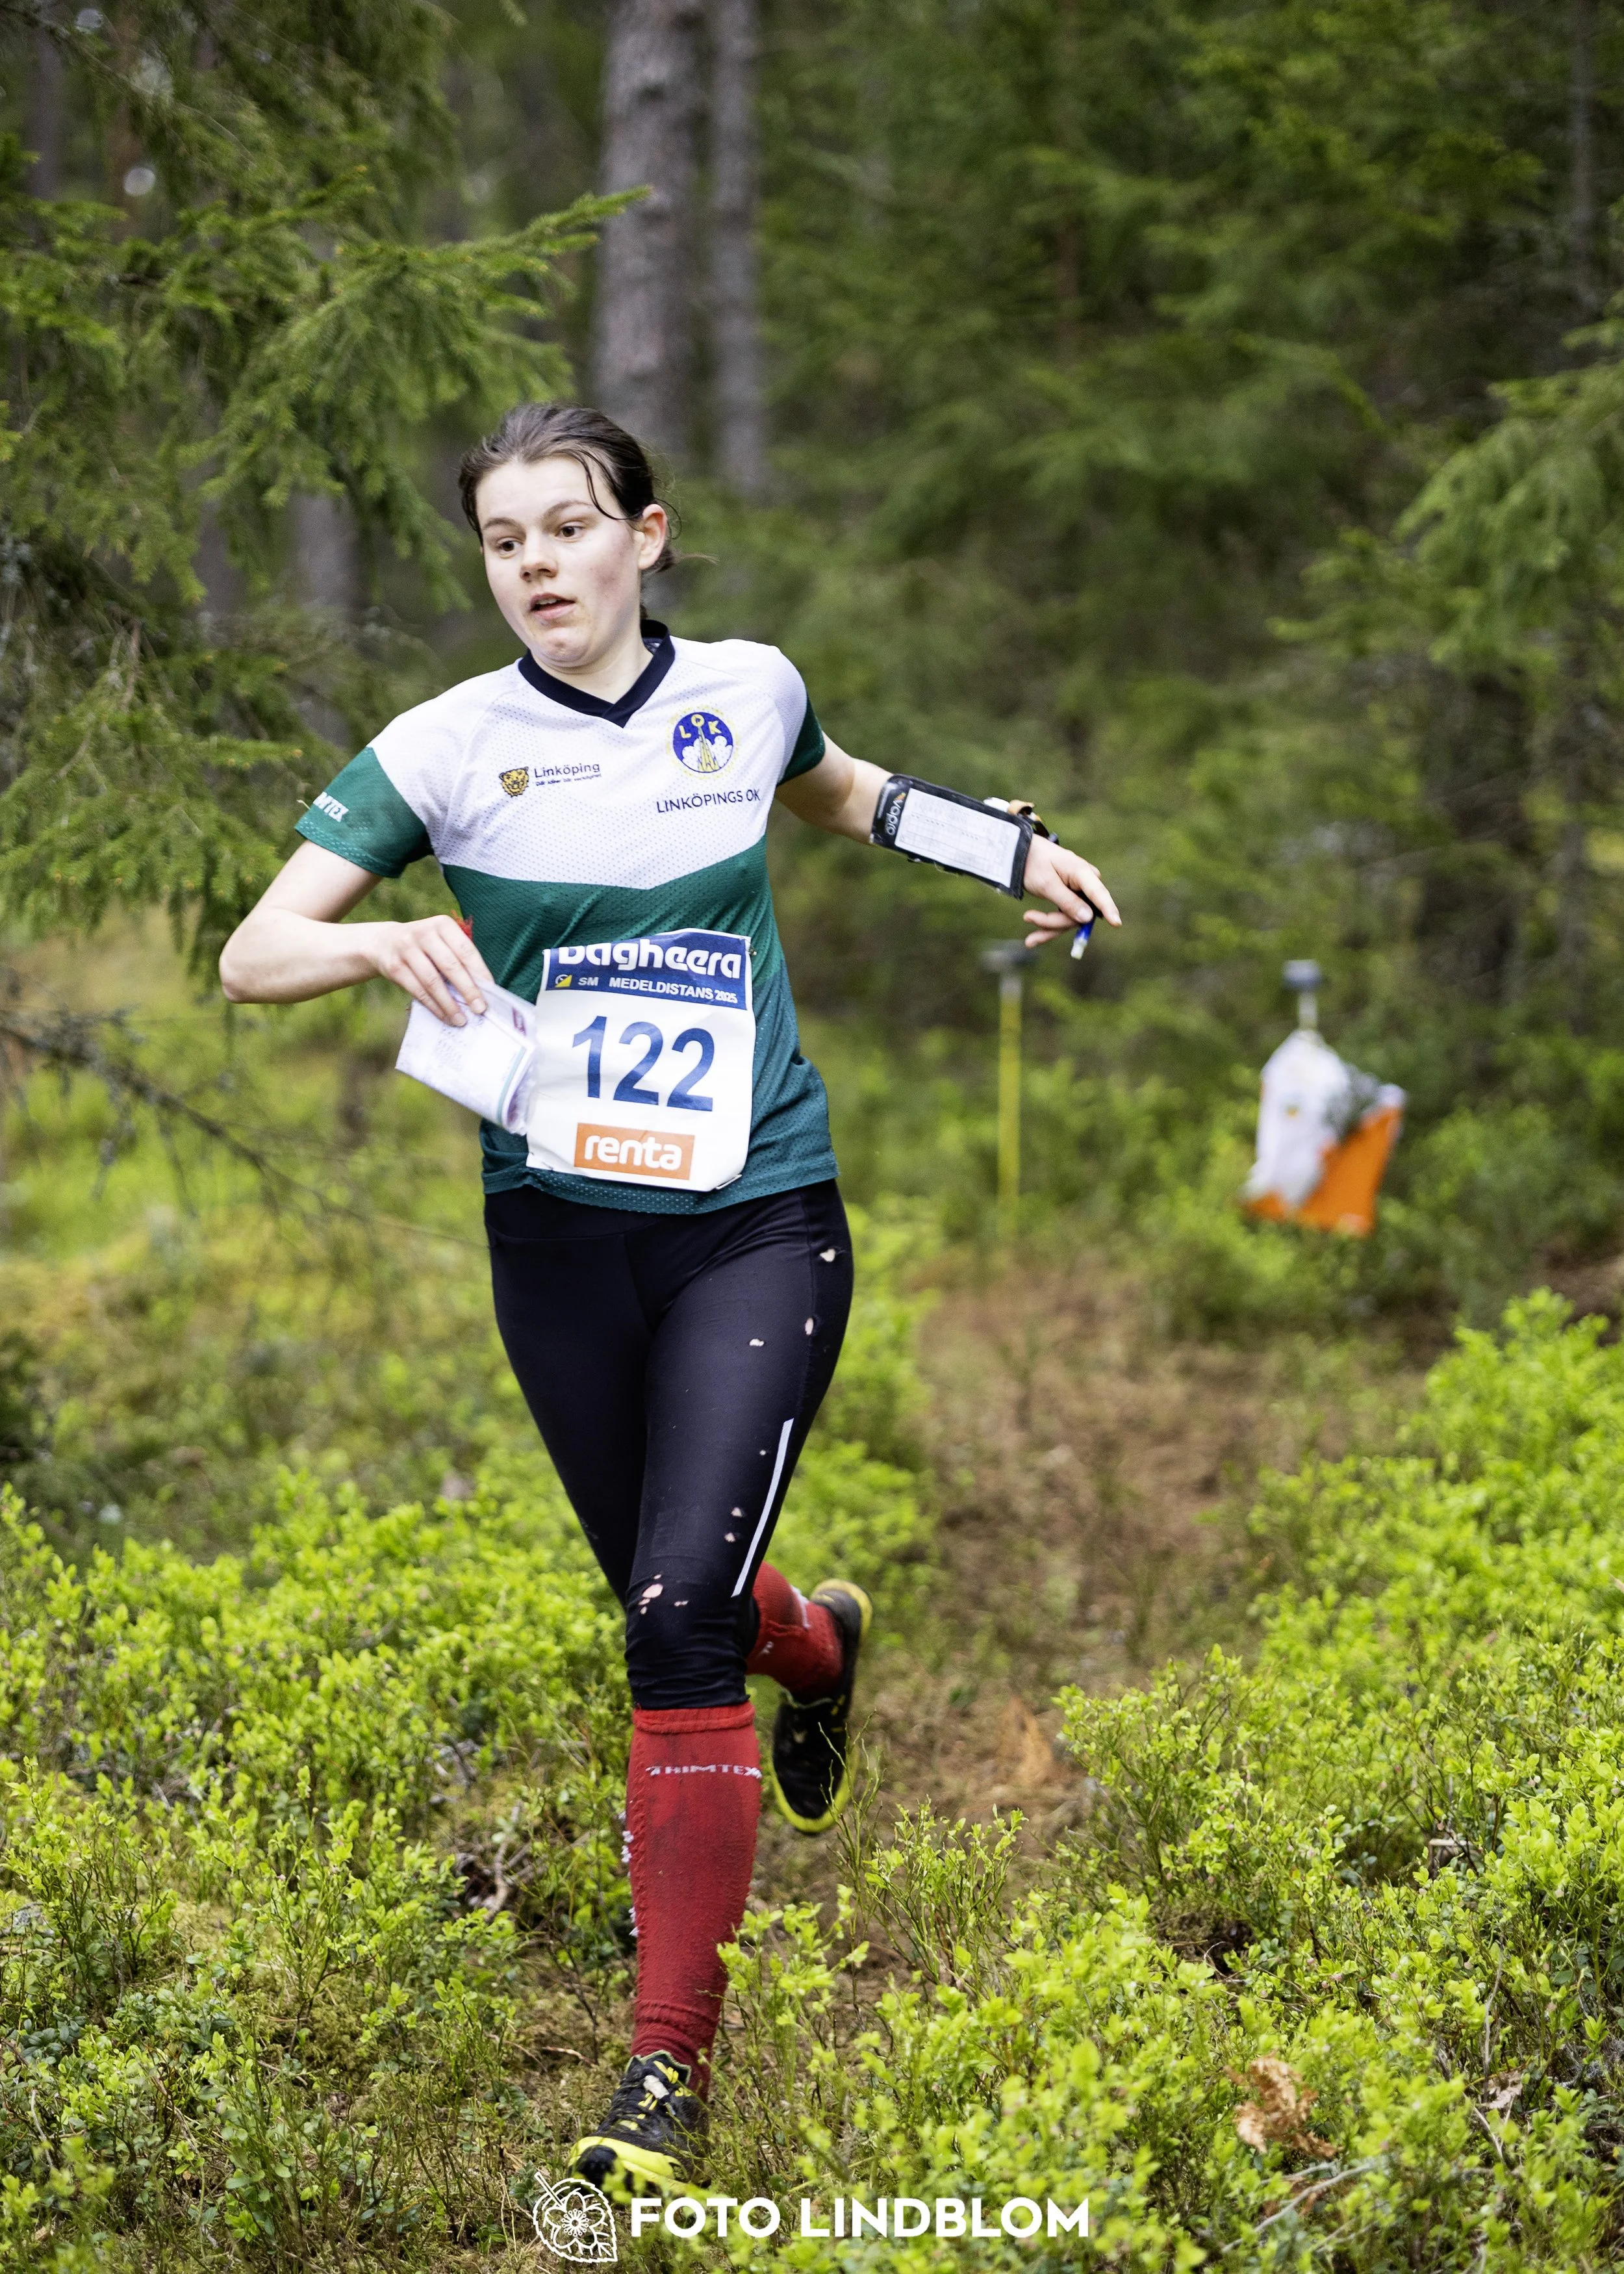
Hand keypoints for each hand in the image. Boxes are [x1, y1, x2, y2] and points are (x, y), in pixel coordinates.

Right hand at [368, 916, 493, 1023]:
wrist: (383, 942)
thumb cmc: (424, 946)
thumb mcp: (440, 941)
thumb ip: (458, 958)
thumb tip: (482, 989)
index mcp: (442, 925)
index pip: (465, 949)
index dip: (479, 971)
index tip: (491, 990)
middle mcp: (424, 933)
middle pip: (450, 965)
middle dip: (468, 990)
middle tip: (480, 1009)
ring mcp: (407, 949)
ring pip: (433, 981)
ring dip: (449, 1004)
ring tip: (461, 1020)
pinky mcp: (395, 967)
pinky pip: (418, 991)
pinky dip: (433, 1006)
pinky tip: (444, 1016)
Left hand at [1020, 835, 1120, 945]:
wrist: (1022, 854)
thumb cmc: (1034, 864)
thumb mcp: (1046, 884)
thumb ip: (1067, 901)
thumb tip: (1089, 918)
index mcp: (1081, 872)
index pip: (1098, 893)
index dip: (1108, 909)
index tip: (1116, 923)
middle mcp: (1085, 882)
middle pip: (1081, 913)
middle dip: (1055, 922)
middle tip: (1027, 917)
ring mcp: (1080, 891)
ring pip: (1072, 919)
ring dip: (1049, 925)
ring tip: (1027, 921)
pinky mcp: (1072, 899)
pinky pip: (1066, 917)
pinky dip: (1049, 926)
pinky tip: (1032, 939)